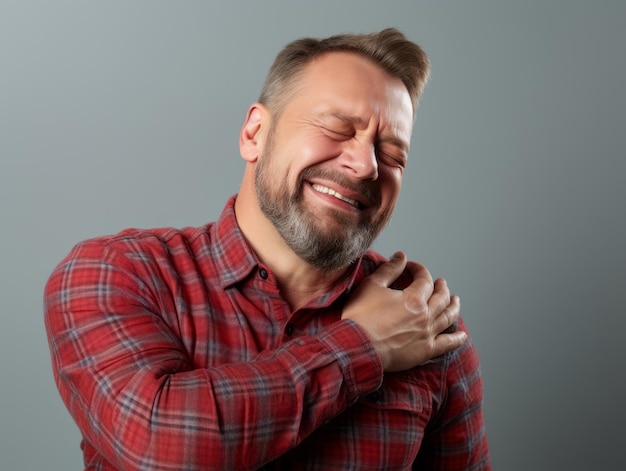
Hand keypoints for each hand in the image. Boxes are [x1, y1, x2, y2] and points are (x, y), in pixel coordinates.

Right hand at [342, 252, 466, 371]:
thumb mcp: (371, 286)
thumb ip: (389, 270)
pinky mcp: (425, 351)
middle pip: (441, 297)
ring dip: (453, 306)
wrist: (357, 347)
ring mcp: (427, 334)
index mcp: (413, 298)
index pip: (424, 279)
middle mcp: (425, 315)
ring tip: (455, 301)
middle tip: (440, 283)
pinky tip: (462, 335)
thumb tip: (401, 256)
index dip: (419, 269)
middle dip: (440, 287)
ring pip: (447, 317)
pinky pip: (447, 343)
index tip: (411, 267)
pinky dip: (457, 338)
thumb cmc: (360, 317)